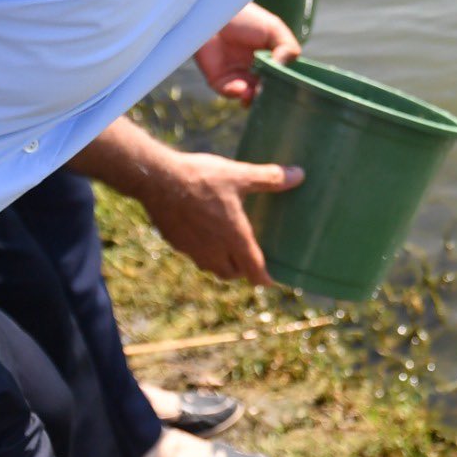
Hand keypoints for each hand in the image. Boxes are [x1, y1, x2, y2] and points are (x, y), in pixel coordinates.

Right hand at [141, 149, 304, 284]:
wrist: (157, 180)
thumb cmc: (201, 178)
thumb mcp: (239, 175)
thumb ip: (269, 178)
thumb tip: (299, 175)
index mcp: (234, 238)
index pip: (253, 269)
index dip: (264, 278)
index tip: (271, 282)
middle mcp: (213, 250)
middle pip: (231, 273)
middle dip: (242, 271)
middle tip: (250, 261)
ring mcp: (192, 248)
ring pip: (210, 267)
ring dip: (221, 264)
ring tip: (227, 251)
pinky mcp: (175, 242)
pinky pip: (193, 255)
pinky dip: (202, 252)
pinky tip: (202, 236)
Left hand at [194, 1, 299, 102]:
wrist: (215, 13)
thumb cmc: (246, 17)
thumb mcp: (274, 28)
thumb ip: (287, 48)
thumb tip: (284, 68)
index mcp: (271, 61)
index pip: (282, 79)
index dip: (286, 84)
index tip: (288, 87)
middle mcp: (256, 72)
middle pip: (267, 91)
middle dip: (269, 94)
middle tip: (270, 92)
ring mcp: (238, 77)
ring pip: (249, 96)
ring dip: (253, 98)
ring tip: (255, 93)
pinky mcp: (219, 80)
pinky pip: (229, 92)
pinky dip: (237, 93)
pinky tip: (241, 88)